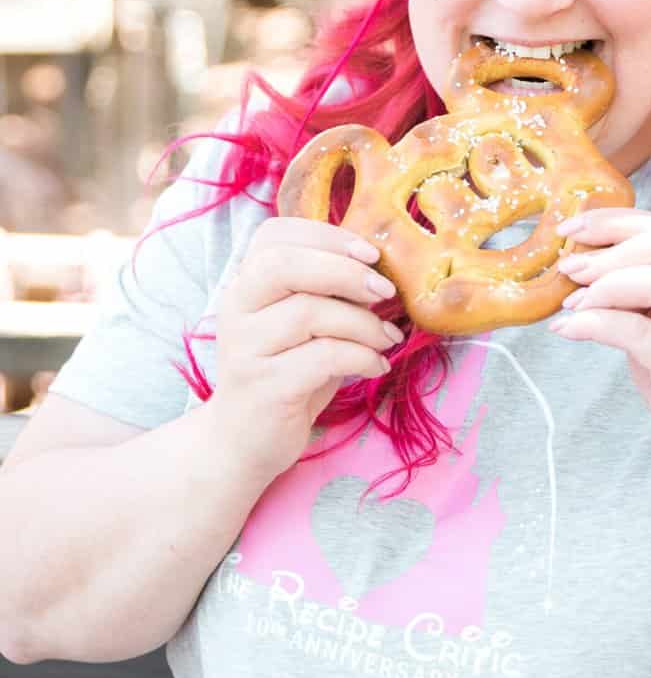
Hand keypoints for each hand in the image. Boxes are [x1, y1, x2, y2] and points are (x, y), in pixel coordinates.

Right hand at [212, 217, 403, 480]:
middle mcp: (237, 309)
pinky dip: (361, 357)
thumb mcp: (305, 324)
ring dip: (363, 323)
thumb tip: (383, 271)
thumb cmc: (286, 371)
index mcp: (246, 284)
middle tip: (386, 291)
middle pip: (285, 266)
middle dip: (346, 272)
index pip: (274, 235)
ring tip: (387, 338)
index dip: (327, 235)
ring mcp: (245, 348)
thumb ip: (328, 292)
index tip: (370, 254)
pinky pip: (323, 357)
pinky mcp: (264, 387)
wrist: (242, 442)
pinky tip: (376, 366)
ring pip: (309, 313)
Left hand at [549, 208, 650, 488]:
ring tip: (571, 300)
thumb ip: (638, 292)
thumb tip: (581, 262)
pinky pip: (637, 331)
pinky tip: (568, 328)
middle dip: (610, 246)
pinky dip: (595, 323)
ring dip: (604, 284)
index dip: (618, 222)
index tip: (574, 226)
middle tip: (569, 264)